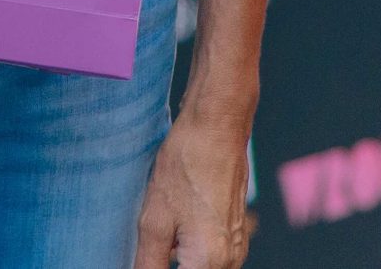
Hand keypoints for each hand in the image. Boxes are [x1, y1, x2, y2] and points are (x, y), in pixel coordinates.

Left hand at [130, 107, 252, 268]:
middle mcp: (230, 260)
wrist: (217, 126)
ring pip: (200, 267)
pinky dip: (189, 251)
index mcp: (210, 263)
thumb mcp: (155, 222)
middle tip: (149, 246)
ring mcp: (236, 246)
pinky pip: (210, 256)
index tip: (144, 258)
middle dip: (166, 263)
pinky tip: (173, 226)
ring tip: (160, 234)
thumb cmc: (187, 166)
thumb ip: (148, 264)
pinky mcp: (235, 232)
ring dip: (177, 260)